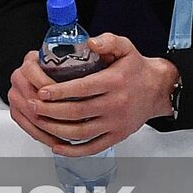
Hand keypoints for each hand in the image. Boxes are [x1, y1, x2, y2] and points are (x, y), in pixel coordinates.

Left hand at [10, 34, 177, 155]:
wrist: (159, 89)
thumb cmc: (136, 69)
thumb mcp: (125, 47)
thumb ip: (108, 41)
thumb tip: (90, 43)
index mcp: (114, 82)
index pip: (83, 89)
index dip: (60, 92)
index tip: (42, 92)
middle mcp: (116, 104)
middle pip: (78, 112)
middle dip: (51, 111)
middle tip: (33, 106)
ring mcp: (116, 123)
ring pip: (82, 133)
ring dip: (57, 130)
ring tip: (39, 122)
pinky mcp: (117, 136)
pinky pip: (94, 147)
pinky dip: (74, 151)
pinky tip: (57, 147)